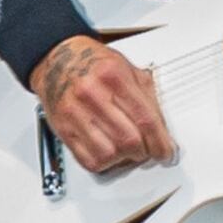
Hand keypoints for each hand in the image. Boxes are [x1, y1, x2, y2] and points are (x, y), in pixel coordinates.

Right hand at [31, 35, 174, 171]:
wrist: (57, 60)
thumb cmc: (93, 64)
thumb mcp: (127, 68)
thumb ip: (146, 96)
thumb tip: (163, 128)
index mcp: (113, 76)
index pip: (145, 119)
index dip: (160, 141)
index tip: (165, 152)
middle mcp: (91, 94)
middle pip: (128, 139)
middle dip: (144, 151)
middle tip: (148, 150)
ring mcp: (74, 114)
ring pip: (109, 154)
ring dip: (124, 158)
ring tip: (128, 150)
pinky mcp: (63, 130)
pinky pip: (88, 160)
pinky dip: (105, 163)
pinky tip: (110, 153)